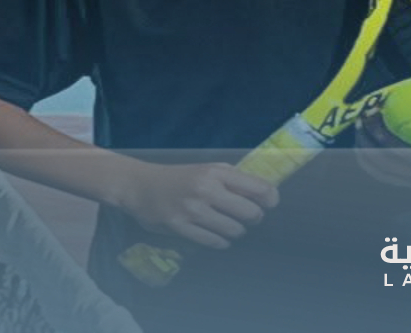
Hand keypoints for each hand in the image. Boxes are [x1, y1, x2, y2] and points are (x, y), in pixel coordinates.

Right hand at [109, 160, 277, 250]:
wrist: (140, 186)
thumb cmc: (179, 177)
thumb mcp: (205, 169)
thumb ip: (232, 178)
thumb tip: (264, 193)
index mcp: (215, 172)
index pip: (258, 187)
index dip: (270, 198)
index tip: (268, 203)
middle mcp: (206, 189)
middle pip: (250, 213)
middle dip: (254, 217)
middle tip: (248, 217)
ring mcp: (193, 210)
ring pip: (234, 230)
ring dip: (236, 231)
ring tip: (229, 226)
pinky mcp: (181, 227)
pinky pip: (215, 242)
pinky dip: (221, 241)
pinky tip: (217, 235)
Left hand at [355, 86, 410, 187]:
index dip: (394, 140)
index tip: (381, 117)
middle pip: (396, 162)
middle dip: (374, 141)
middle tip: (363, 119)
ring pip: (388, 172)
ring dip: (367, 152)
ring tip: (358, 129)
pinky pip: (387, 176)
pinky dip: (371, 163)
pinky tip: (360, 144)